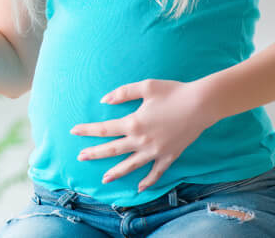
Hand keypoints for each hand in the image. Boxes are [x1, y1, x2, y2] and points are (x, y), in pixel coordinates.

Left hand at [70, 79, 214, 192]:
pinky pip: (156, 172)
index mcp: (133, 123)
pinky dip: (148, 181)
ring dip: (116, 172)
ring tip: (103, 178)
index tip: (73, 131)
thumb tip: (104, 101)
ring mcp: (155, 151)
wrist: (201, 104)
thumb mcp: (145, 86)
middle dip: (94, 153)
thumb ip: (122, 93)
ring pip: (131, 165)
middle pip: (112, 149)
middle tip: (80, 157)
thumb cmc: (173, 92)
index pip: (104, 129)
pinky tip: (140, 188)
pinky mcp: (169, 156)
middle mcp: (141, 140)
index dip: (87, 130)